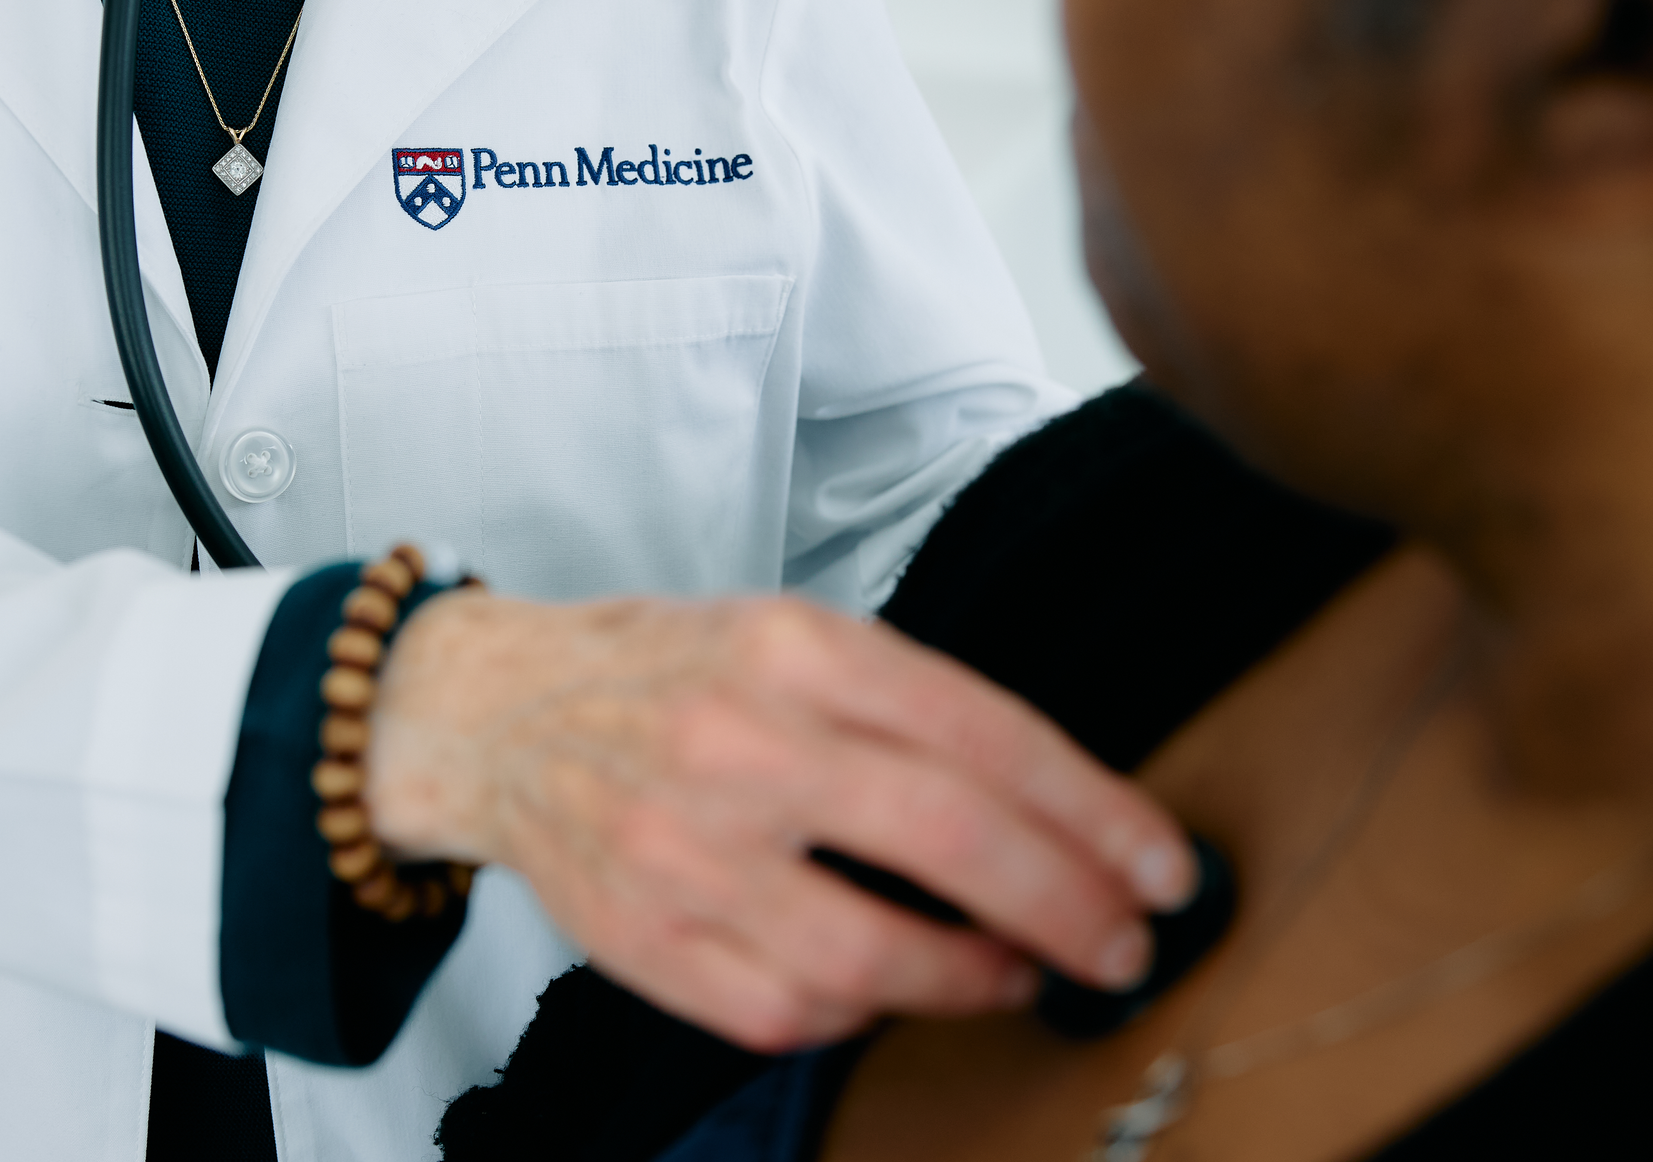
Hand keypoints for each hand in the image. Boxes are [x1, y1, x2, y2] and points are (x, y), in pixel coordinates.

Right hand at [367, 591, 1192, 1050]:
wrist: (493, 712)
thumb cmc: (667, 671)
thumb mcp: (790, 634)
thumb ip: (908, 707)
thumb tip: (1051, 810)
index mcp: (796, 647)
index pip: (983, 730)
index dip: (1093, 809)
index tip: (1159, 866)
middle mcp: (741, 742)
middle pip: (950, 838)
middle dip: (1067, 905)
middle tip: (1123, 946)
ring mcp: (682, 850)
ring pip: (870, 956)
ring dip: (972, 980)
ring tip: (1017, 973)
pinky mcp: (639, 940)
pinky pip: (783, 1013)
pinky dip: (860, 1016)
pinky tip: (891, 992)